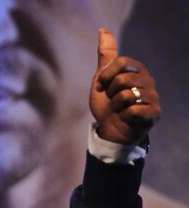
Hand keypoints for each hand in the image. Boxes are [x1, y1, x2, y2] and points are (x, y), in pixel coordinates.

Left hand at [90, 28, 160, 144]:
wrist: (110, 129)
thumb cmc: (107, 103)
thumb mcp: (102, 78)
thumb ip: (105, 56)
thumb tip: (103, 29)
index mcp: (137, 70)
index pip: (120, 62)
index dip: (105, 76)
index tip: (101, 87)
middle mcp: (148, 81)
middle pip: (122, 79)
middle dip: (110, 93)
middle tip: (113, 100)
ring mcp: (153, 97)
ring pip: (126, 96)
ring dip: (116, 106)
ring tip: (119, 109)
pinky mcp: (154, 113)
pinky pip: (133, 110)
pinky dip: (124, 116)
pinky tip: (127, 118)